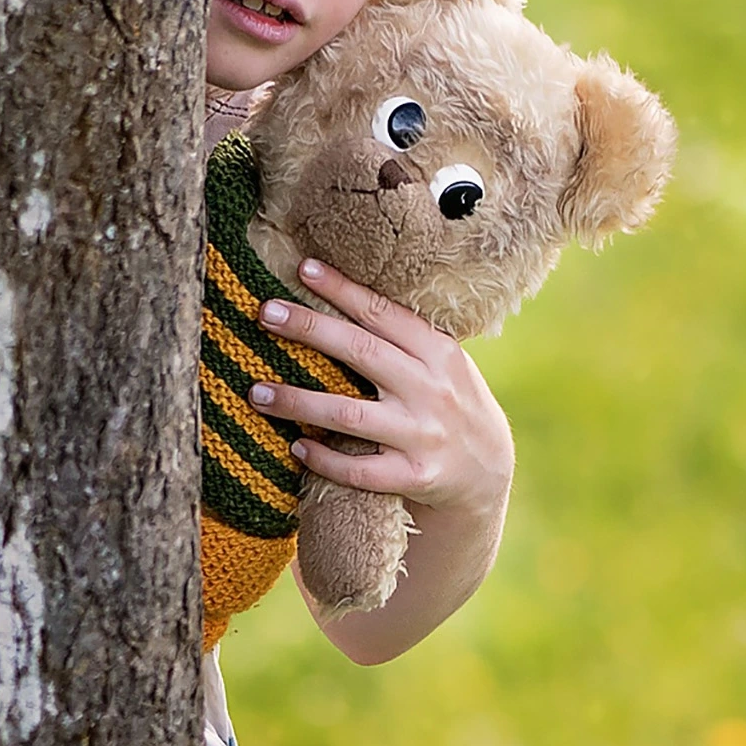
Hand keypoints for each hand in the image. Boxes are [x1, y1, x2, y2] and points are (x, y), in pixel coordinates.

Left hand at [250, 257, 513, 518]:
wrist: (488, 473)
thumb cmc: (449, 404)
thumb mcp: (443, 364)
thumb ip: (402, 340)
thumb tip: (336, 297)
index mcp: (440, 352)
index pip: (383, 313)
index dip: (342, 290)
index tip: (303, 269)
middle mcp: (432, 390)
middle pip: (361, 351)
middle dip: (310, 329)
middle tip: (265, 313)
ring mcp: (423, 435)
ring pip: (349, 414)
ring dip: (298, 401)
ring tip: (257, 392)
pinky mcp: (414, 477)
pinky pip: (359, 470)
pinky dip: (324, 458)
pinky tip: (296, 446)